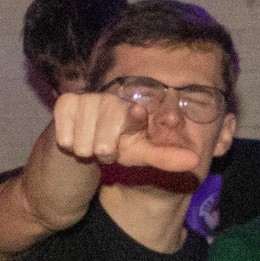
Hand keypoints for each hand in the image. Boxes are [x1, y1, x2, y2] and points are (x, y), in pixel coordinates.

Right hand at [49, 90, 199, 173]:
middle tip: (106, 149)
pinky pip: (65, 136)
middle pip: (103, 143)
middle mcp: (110, 99)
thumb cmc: (115, 145)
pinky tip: (75, 137)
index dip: (133, 117)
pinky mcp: (65, 102)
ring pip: (83, 144)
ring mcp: (87, 99)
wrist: (81, 141)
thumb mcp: (141, 154)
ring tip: (90, 143)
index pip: (133, 114)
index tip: (138, 112)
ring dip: (85, 151)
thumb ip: (166, 158)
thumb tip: (194, 161)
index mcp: (132, 109)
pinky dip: (69, 144)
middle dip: (104, 155)